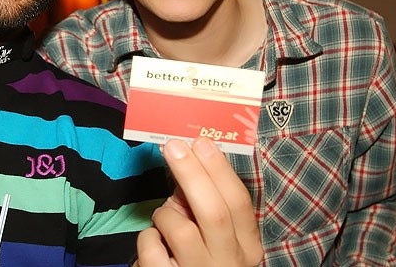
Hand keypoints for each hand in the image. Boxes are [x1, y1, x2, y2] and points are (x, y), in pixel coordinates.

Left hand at [135, 137, 262, 265]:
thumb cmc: (202, 258)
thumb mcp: (216, 236)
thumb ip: (205, 203)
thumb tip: (186, 159)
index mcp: (247, 247)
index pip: (239, 202)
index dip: (219, 169)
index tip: (201, 141)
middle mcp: (229, 263)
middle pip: (214, 212)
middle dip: (192, 173)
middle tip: (173, 146)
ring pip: (180, 231)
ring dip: (165, 215)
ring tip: (163, 218)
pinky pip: (152, 249)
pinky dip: (148, 238)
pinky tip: (154, 242)